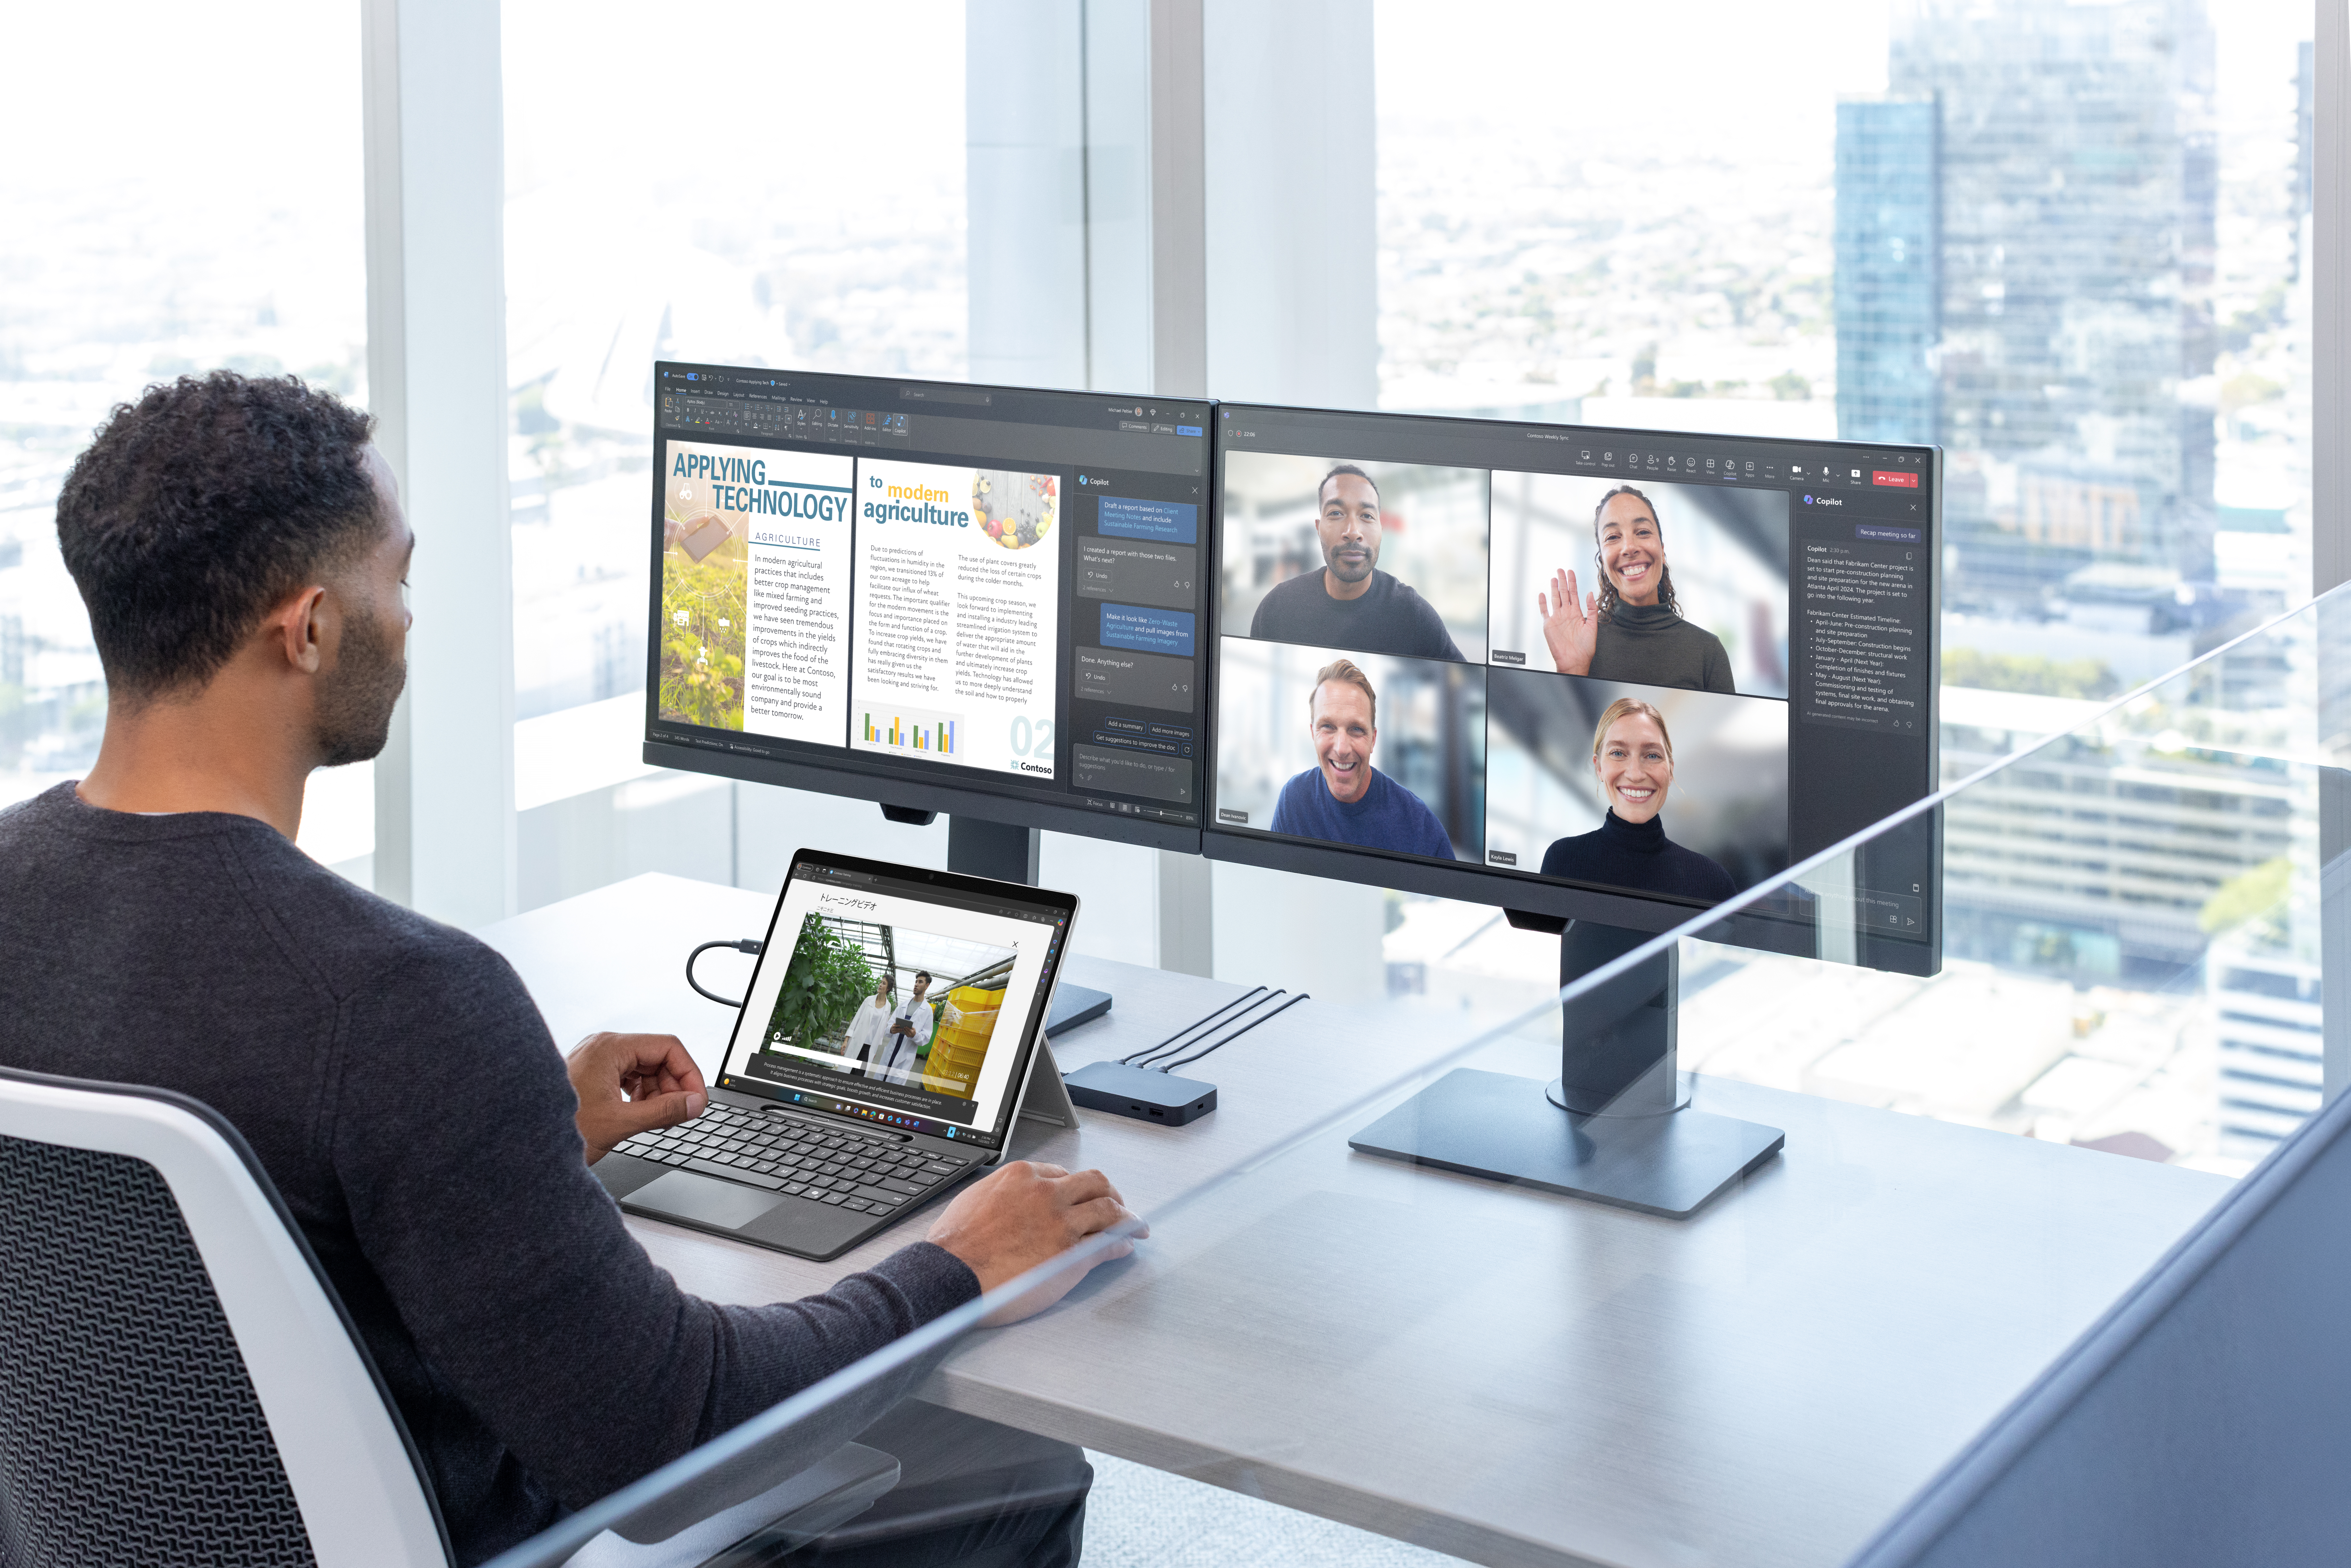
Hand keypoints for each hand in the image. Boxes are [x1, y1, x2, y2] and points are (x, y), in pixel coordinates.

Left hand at [566, 1031, 707, 1163]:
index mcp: (610, 1048)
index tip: (696, 1099)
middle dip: (673, 1086)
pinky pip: (629, 1078)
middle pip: (658, 1057)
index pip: (668, 1047)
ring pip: (645, 1069)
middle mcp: (604, 1047)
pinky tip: (640, 1114)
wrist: (521, 1142)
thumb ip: (664, 1111)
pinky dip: (640, 1096)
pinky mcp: (593, 1074)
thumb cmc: (559, 1128)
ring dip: (657, 1093)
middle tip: (680, 1114)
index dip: (689, 1073)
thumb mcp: (620, 1122)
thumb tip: (694, 1104)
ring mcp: (597, 1060)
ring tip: (657, 1119)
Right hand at [927, 1161, 1147, 1324]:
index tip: (1080, 1195)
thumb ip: (1002, 1197)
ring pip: (1108, 1209)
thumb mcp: (975, 1201)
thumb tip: (1010, 1204)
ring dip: (1127, 1217)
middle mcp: (1046, 1194)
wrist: (949, 1274)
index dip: (1075, 1187)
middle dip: (1109, 1192)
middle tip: (1117, 1203)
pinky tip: (1124, 1246)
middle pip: (1093, 1183)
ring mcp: (1062, 1223)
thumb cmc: (954, 1246)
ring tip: (1135, 1224)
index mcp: (1021, 1177)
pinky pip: (1107, 1243)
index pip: (1062, 1173)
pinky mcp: (1072, 1254)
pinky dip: (1121, 1242)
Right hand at [1539, 567, 1597, 674]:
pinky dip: (1542, 602)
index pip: (1574, 594)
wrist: (1575, 660)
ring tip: (1554, 577)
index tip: (1570, 572)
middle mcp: (1566, 613)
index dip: (1572, 582)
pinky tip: (1542, 594)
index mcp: (1577, 613)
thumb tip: (1589, 593)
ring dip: (1554, 588)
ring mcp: (1557, 618)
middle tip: (1561, 569)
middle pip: (1563, 593)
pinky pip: (1544, 611)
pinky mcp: (1549, 625)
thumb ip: (1591, 610)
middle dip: (1563, 581)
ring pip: (1555, 599)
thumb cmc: (1586, 647)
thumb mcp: (1593, 626)